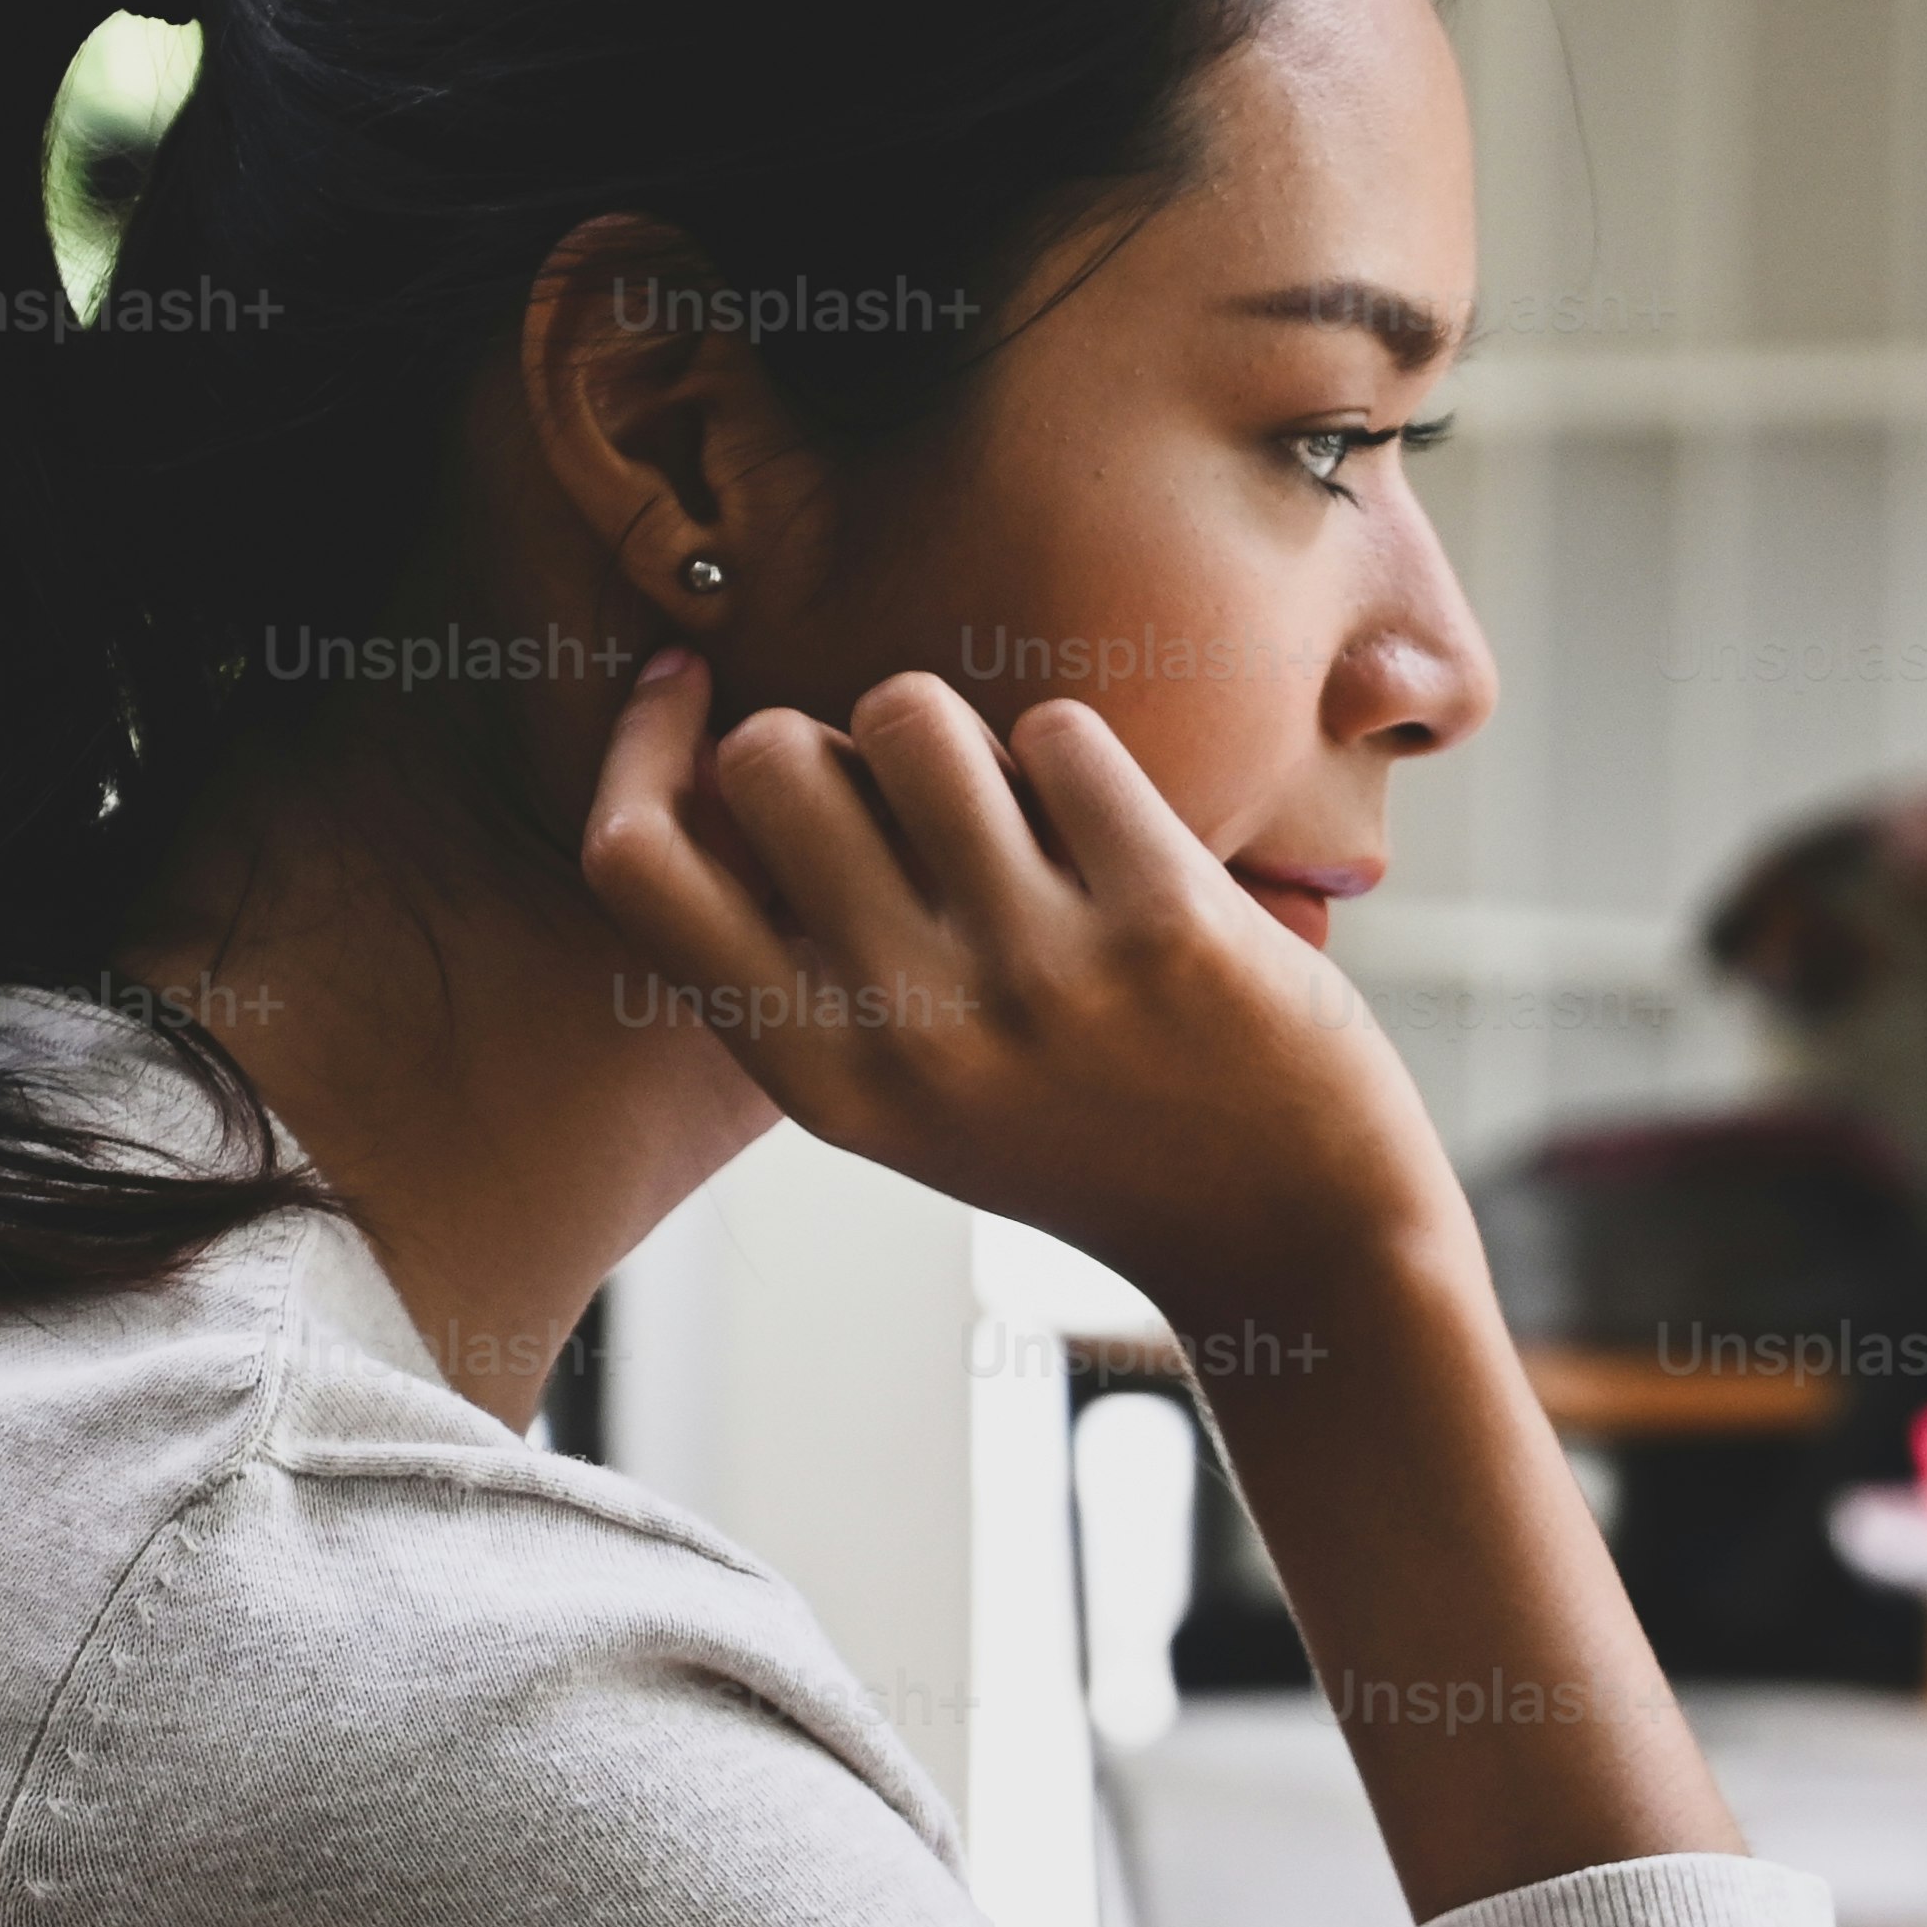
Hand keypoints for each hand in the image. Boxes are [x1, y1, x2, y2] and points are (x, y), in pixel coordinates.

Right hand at [577, 658, 1465, 1332]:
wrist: (1293, 1240)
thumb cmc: (1082, 1132)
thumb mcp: (904, 1092)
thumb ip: (807, 955)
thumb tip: (730, 742)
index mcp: (823, 1079)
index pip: (633, 865)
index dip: (641, 748)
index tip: (687, 686)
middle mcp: (908, 1032)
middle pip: (769, 759)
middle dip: (831, 737)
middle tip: (914, 803)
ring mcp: (1037, 975)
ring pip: (908, 713)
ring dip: (957, 730)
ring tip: (1016, 809)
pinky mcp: (1162, 918)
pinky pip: (1058, 729)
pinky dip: (1075, 753)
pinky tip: (1111, 831)